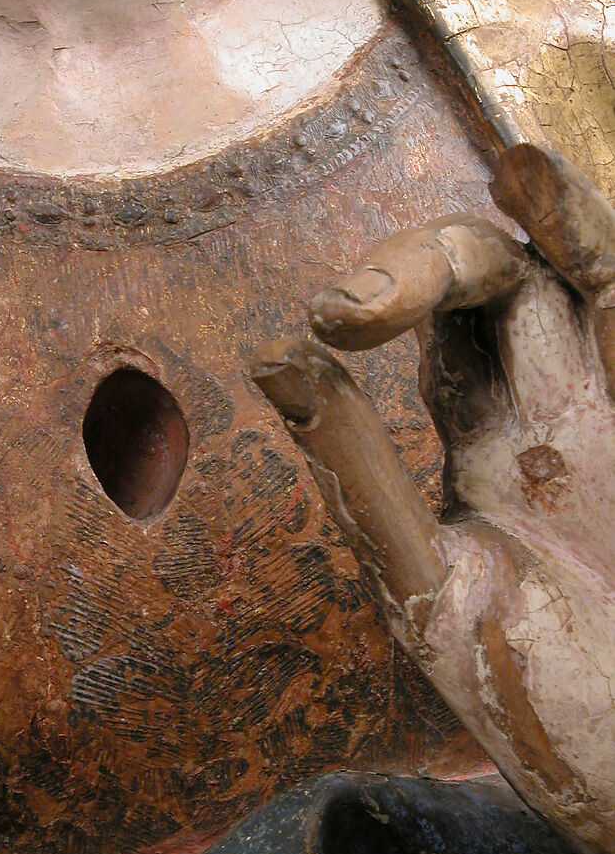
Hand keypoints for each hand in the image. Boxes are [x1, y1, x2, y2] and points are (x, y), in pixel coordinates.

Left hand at [251, 144, 614, 853]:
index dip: (386, 286)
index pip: (441, 317)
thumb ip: (357, 469)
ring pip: (600, 290)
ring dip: (568, 226)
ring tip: (524, 167)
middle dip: (439, 259)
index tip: (325, 323)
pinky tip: (590, 250)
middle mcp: (555, 414)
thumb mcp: (419, 577)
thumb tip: (272, 354)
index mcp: (483, 437)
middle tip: (356, 304)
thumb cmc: (519, 686)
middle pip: (506, 283)